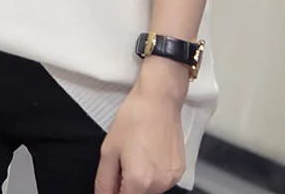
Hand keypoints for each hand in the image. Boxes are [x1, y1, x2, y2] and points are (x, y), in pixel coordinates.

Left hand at [95, 58, 187, 193]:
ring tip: (137, 152)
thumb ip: (104, 180)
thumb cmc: (135, 117)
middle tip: (123, 160)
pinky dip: (154, 173)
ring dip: (140, 180)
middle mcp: (158, 185)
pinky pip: (162, 181)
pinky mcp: (180, 170)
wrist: (159, 99)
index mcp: (138, 182)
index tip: (113, 178)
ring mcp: (171, 178)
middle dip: (126, 184)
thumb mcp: (109, 149)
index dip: (114, 190)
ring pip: (149, 190)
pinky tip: (150, 152)